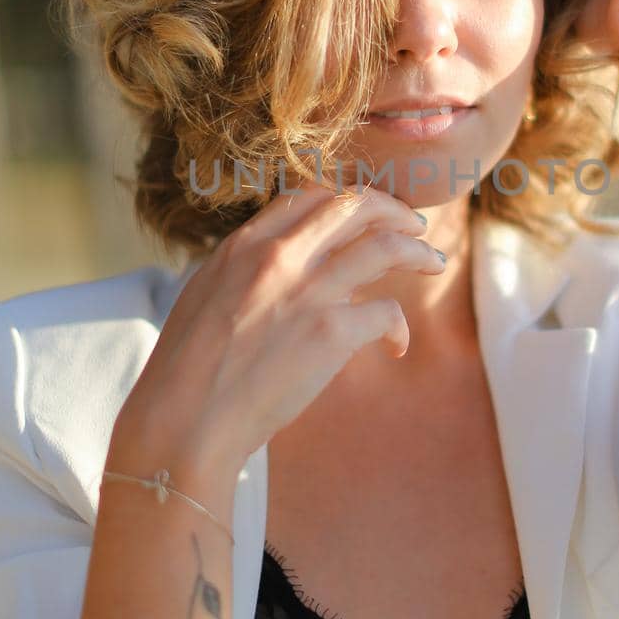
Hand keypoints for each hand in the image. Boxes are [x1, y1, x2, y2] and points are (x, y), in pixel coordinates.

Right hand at [110, 184, 443, 488]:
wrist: (184, 422)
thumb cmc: (186, 373)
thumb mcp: (205, 295)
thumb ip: (246, 270)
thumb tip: (282, 267)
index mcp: (243, 244)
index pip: (309, 196)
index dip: (346, 200)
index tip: (367, 213)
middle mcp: (278, 256)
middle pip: (354, 205)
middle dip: (393, 210)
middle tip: (415, 226)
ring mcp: (308, 291)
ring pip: (385, 245)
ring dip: (417, 252)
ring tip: (434, 263)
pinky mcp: (331, 332)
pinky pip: (387, 312)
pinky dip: (398, 328)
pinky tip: (397, 346)